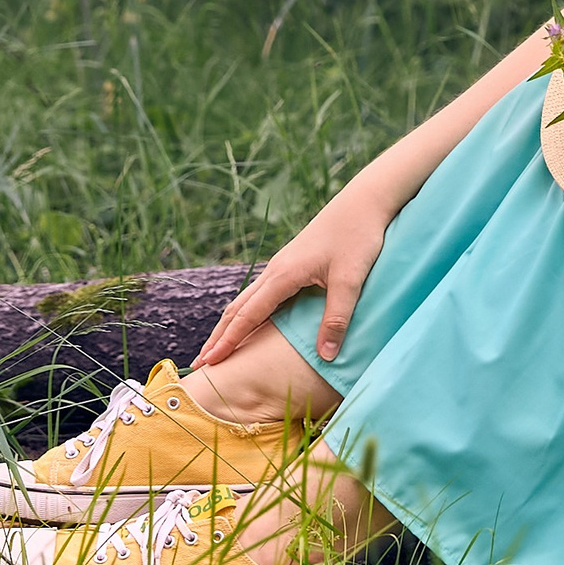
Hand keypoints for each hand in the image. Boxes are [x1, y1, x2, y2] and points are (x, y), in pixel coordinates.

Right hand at [196, 189, 392, 365]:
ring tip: (218, 346)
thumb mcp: (350, 280)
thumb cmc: (358, 237)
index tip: (208, 363)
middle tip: (200, 363)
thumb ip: (337, 319)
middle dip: (218, 336)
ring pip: (247, 299)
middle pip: (237, 308)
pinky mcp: (292, 263)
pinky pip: (260, 293)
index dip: (228, 341)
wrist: (363, 202)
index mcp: (283, 275)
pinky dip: (247, 312)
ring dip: (230, 324)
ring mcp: (282, 265)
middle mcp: (275, 270)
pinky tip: (251, 321)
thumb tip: (325, 357)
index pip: (247, 315)